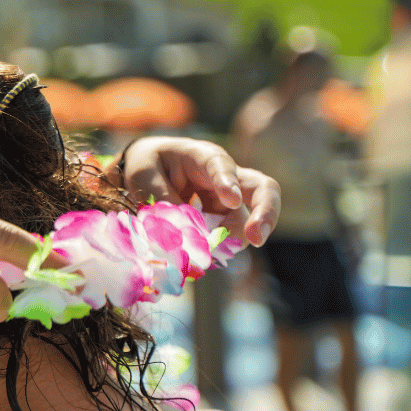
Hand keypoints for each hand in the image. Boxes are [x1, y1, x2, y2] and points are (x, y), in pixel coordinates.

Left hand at [115, 136, 280, 245]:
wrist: (152, 172)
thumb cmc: (150, 165)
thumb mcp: (144, 175)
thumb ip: (161, 197)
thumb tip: (182, 228)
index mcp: (204, 157)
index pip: (222, 166)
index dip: (228, 182)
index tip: (231, 200)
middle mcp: (227, 178)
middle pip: (263, 190)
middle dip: (266, 214)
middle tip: (256, 238)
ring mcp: (230, 202)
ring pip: (244, 224)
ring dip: (227, 241)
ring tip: (198, 250)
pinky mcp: (224, 222)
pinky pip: (228, 239)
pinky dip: (215, 250)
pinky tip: (197, 253)